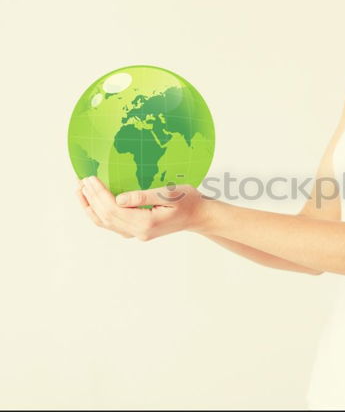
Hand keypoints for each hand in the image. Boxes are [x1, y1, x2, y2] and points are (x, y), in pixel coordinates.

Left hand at [77, 176, 206, 240]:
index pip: (114, 209)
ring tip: (80, 191)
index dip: (99, 194)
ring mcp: (138, 234)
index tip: (90, 178)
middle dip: (92, 198)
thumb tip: (118, 198)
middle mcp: (139, 232)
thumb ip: (144, 196)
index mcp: (147, 223)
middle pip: (107, 216)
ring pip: (106, 223)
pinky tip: (93, 203)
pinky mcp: (137, 231)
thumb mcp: (169, 194)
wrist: (199, 216)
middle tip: (81, 180)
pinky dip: (99, 214)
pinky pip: (112, 225)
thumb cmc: (188, 201)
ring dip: (91, 207)